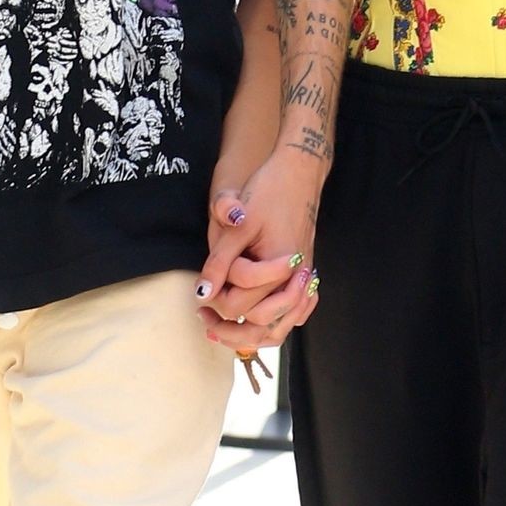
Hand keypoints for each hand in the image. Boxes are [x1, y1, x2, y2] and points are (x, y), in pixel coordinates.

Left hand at [195, 149, 321, 351]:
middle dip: (231, 328)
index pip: (241, 306)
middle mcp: (295, 280)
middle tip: (205, 318)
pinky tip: (258, 320)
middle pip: (261, 325)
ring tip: (225, 327)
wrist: (299, 172)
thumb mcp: (238, 224)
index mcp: (278, 269)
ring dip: (252, 333)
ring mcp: (304, 279)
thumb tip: (202, 295)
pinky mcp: (306, 274)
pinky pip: (297, 312)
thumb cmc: (268, 192)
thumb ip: (220, 262)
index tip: (199, 296)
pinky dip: (277, 321)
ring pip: (281, 326)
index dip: (216, 302)